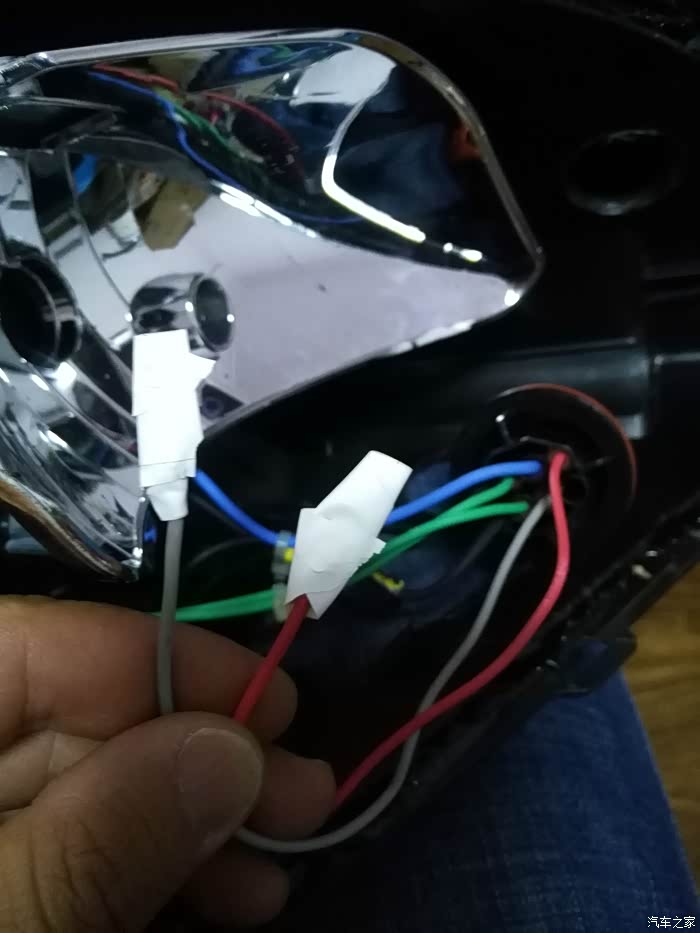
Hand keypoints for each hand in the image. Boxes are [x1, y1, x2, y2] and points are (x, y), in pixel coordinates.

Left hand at [0, 597, 334, 929]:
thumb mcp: (10, 924)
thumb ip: (104, 834)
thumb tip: (234, 748)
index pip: (27, 646)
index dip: (158, 658)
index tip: (269, 702)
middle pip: (76, 719)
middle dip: (201, 751)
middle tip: (303, 793)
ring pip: (90, 789)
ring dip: (198, 815)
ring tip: (282, 856)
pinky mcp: (11, 884)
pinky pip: (84, 849)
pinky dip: (158, 863)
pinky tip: (229, 893)